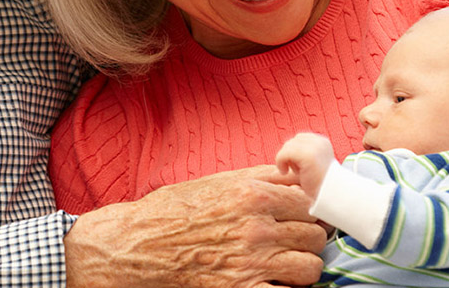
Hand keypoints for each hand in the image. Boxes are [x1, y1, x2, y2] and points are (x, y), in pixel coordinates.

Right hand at [64, 165, 327, 287]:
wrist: (133, 246)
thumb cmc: (169, 212)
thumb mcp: (214, 182)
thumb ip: (258, 177)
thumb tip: (294, 172)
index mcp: (253, 194)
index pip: (311, 202)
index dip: (308, 212)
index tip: (299, 220)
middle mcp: (257, 226)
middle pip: (314, 234)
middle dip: (305, 240)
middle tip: (288, 245)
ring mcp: (251, 261)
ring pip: (310, 266)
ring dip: (300, 269)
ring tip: (282, 269)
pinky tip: (271, 285)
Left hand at [275, 132, 334, 197]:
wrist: (330, 196)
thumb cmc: (319, 185)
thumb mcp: (313, 164)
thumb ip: (303, 154)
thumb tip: (284, 151)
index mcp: (323, 143)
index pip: (299, 139)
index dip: (294, 153)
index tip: (299, 167)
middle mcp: (320, 142)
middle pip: (292, 142)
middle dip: (290, 156)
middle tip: (297, 171)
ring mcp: (314, 148)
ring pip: (287, 147)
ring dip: (286, 161)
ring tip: (296, 173)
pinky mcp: (307, 156)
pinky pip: (284, 154)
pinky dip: (280, 163)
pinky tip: (285, 172)